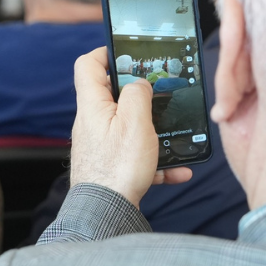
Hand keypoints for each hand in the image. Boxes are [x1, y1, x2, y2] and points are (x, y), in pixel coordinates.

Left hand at [68, 48, 191, 206]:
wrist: (106, 212)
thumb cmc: (117, 168)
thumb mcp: (135, 122)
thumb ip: (138, 94)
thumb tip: (139, 82)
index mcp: (93, 105)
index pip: (87, 65)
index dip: (105, 53)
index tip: (127, 52)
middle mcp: (92, 122)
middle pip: (112, 95)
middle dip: (139, 94)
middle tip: (160, 94)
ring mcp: (101, 145)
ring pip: (129, 128)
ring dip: (153, 131)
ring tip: (174, 136)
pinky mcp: (111, 165)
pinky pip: (136, 156)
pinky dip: (156, 161)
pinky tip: (178, 170)